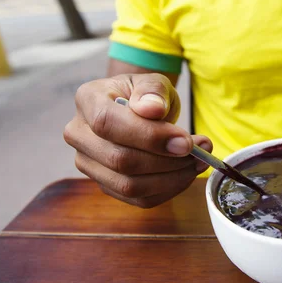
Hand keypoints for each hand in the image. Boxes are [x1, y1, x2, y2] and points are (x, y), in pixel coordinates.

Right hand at [63, 73, 211, 207]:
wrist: (140, 110)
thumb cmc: (145, 95)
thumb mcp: (154, 83)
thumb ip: (153, 90)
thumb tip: (152, 109)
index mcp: (88, 100)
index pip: (108, 123)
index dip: (148, 136)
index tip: (185, 141)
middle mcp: (80, 135)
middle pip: (120, 160)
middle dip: (167, 160)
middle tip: (201, 151)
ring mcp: (89, 164)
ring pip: (129, 185)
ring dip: (171, 178)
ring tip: (199, 161)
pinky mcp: (106, 185)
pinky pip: (139, 199)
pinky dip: (168, 190)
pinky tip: (186, 173)